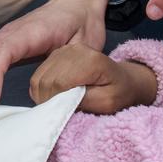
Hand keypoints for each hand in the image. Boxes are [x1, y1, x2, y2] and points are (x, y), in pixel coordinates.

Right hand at [30, 45, 156, 113]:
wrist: (123, 79)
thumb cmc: (119, 92)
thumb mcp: (108, 103)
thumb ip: (84, 101)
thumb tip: (60, 102)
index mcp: (91, 61)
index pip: (59, 83)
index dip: (56, 102)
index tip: (64, 112)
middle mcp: (75, 50)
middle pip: (46, 80)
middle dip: (49, 99)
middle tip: (61, 110)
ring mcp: (65, 49)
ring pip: (39, 77)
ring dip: (44, 94)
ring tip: (60, 103)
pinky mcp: (58, 53)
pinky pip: (39, 74)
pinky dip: (43, 87)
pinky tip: (56, 93)